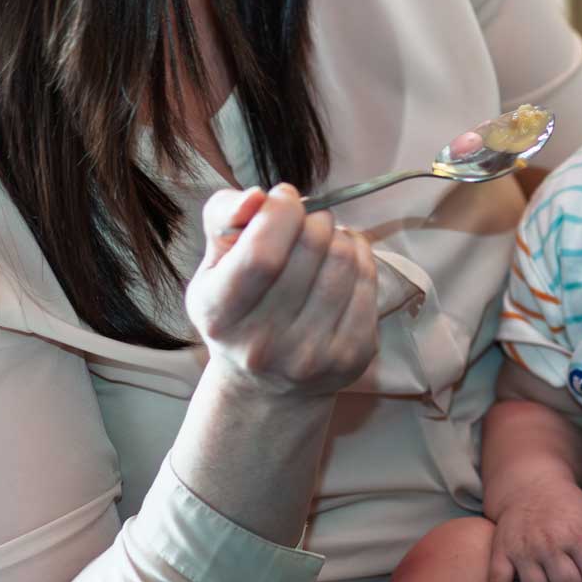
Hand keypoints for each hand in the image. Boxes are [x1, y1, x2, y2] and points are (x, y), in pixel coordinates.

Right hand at [185, 184, 379, 398]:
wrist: (266, 383)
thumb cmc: (238, 309)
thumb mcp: (213, 265)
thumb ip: (223, 217)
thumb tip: (258, 197)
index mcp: (220, 315)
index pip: (262, 254)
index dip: (281, 211)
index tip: (283, 199)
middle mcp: (263, 343)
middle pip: (312, 245)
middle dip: (313, 216)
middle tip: (305, 221)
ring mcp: (311, 354)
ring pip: (344, 257)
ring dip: (338, 234)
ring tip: (324, 240)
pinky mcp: (352, 356)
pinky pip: (369, 279)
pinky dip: (360, 255)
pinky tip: (343, 261)